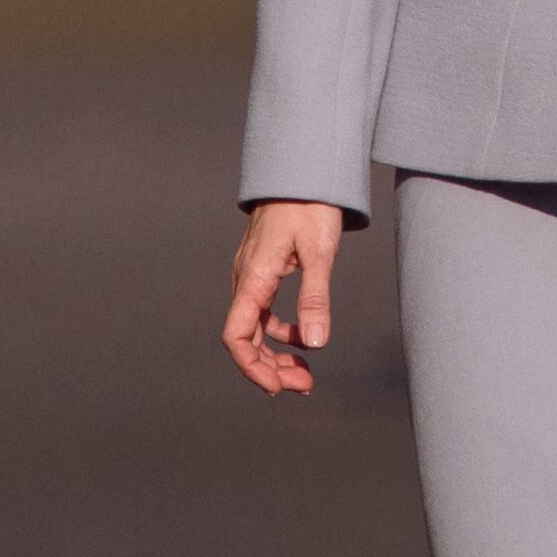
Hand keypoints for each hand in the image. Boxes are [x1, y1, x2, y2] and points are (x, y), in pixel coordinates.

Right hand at [224, 200, 343, 395]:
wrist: (301, 169)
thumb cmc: (310, 204)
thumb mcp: (319, 251)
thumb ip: (315, 298)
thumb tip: (314, 343)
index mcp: (253, 278)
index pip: (237, 336)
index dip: (252, 368)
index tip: (277, 387)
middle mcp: (246, 280)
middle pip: (245, 339)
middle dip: (270, 368)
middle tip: (304, 386)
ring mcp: (252, 276)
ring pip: (255, 328)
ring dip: (275, 354)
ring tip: (305, 373)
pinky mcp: (263, 270)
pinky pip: (263, 312)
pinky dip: (280, 332)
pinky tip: (302, 339)